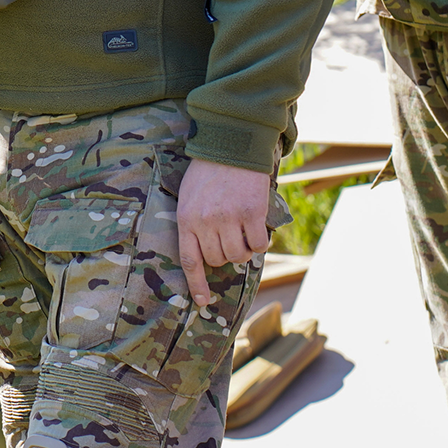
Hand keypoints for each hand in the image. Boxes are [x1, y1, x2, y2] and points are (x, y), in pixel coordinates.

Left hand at [175, 158, 271, 306]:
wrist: (230, 145)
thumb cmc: (208, 172)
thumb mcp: (189, 196)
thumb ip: (194, 223)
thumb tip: (206, 254)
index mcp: (186, 219)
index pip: (190, 260)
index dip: (197, 284)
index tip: (203, 302)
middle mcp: (206, 222)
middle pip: (218, 260)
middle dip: (226, 254)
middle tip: (230, 237)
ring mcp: (229, 218)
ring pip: (238, 256)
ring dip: (243, 250)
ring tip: (243, 232)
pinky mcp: (251, 213)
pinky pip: (258, 245)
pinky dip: (260, 243)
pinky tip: (257, 229)